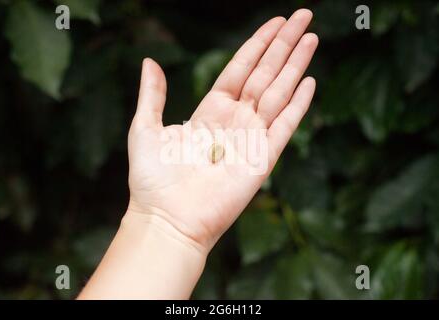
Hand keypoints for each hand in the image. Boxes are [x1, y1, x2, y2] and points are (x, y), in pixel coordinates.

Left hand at [127, 9, 317, 251]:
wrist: (166, 218)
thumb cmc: (152, 179)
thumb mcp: (145, 127)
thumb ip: (153, 95)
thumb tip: (149, 61)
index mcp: (210, 111)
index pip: (240, 69)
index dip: (257, 45)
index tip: (275, 23)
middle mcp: (234, 121)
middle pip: (264, 74)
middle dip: (283, 45)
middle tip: (303, 16)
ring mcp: (251, 139)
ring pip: (279, 93)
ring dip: (295, 65)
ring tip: (311, 38)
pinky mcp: (263, 159)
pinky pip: (285, 126)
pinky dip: (298, 104)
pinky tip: (309, 81)